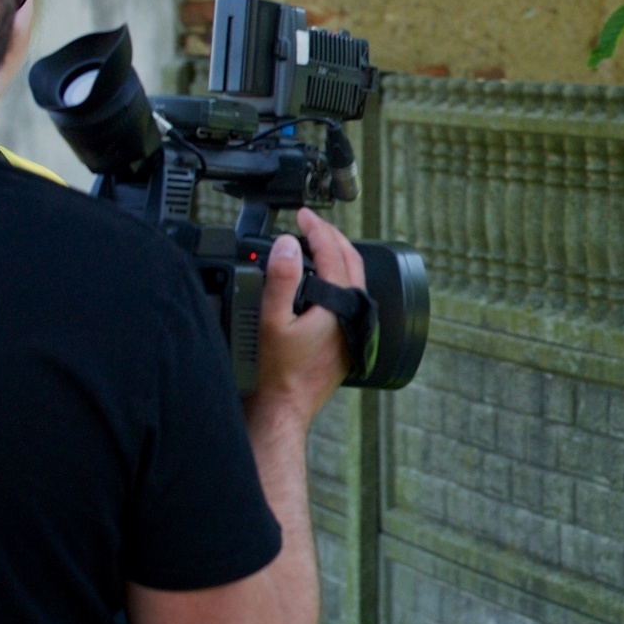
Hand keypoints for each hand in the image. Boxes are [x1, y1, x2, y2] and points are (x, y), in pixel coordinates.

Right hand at [247, 208, 359, 426]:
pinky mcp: (346, 341)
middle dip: (331, 238)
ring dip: (336, 258)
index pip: (333, 253)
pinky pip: (347, 299)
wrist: (285, 408)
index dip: (317, 229)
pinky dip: (335, 281)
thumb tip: (288, 244)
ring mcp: (352, 329)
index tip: (302, 215)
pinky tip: (318, 283)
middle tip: (310, 224)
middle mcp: (352, 315)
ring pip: (352, 281)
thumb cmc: (276, 373)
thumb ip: (280, 278)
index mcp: (339, 305)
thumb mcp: (271, 320)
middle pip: (351, 263)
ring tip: (314, 245)